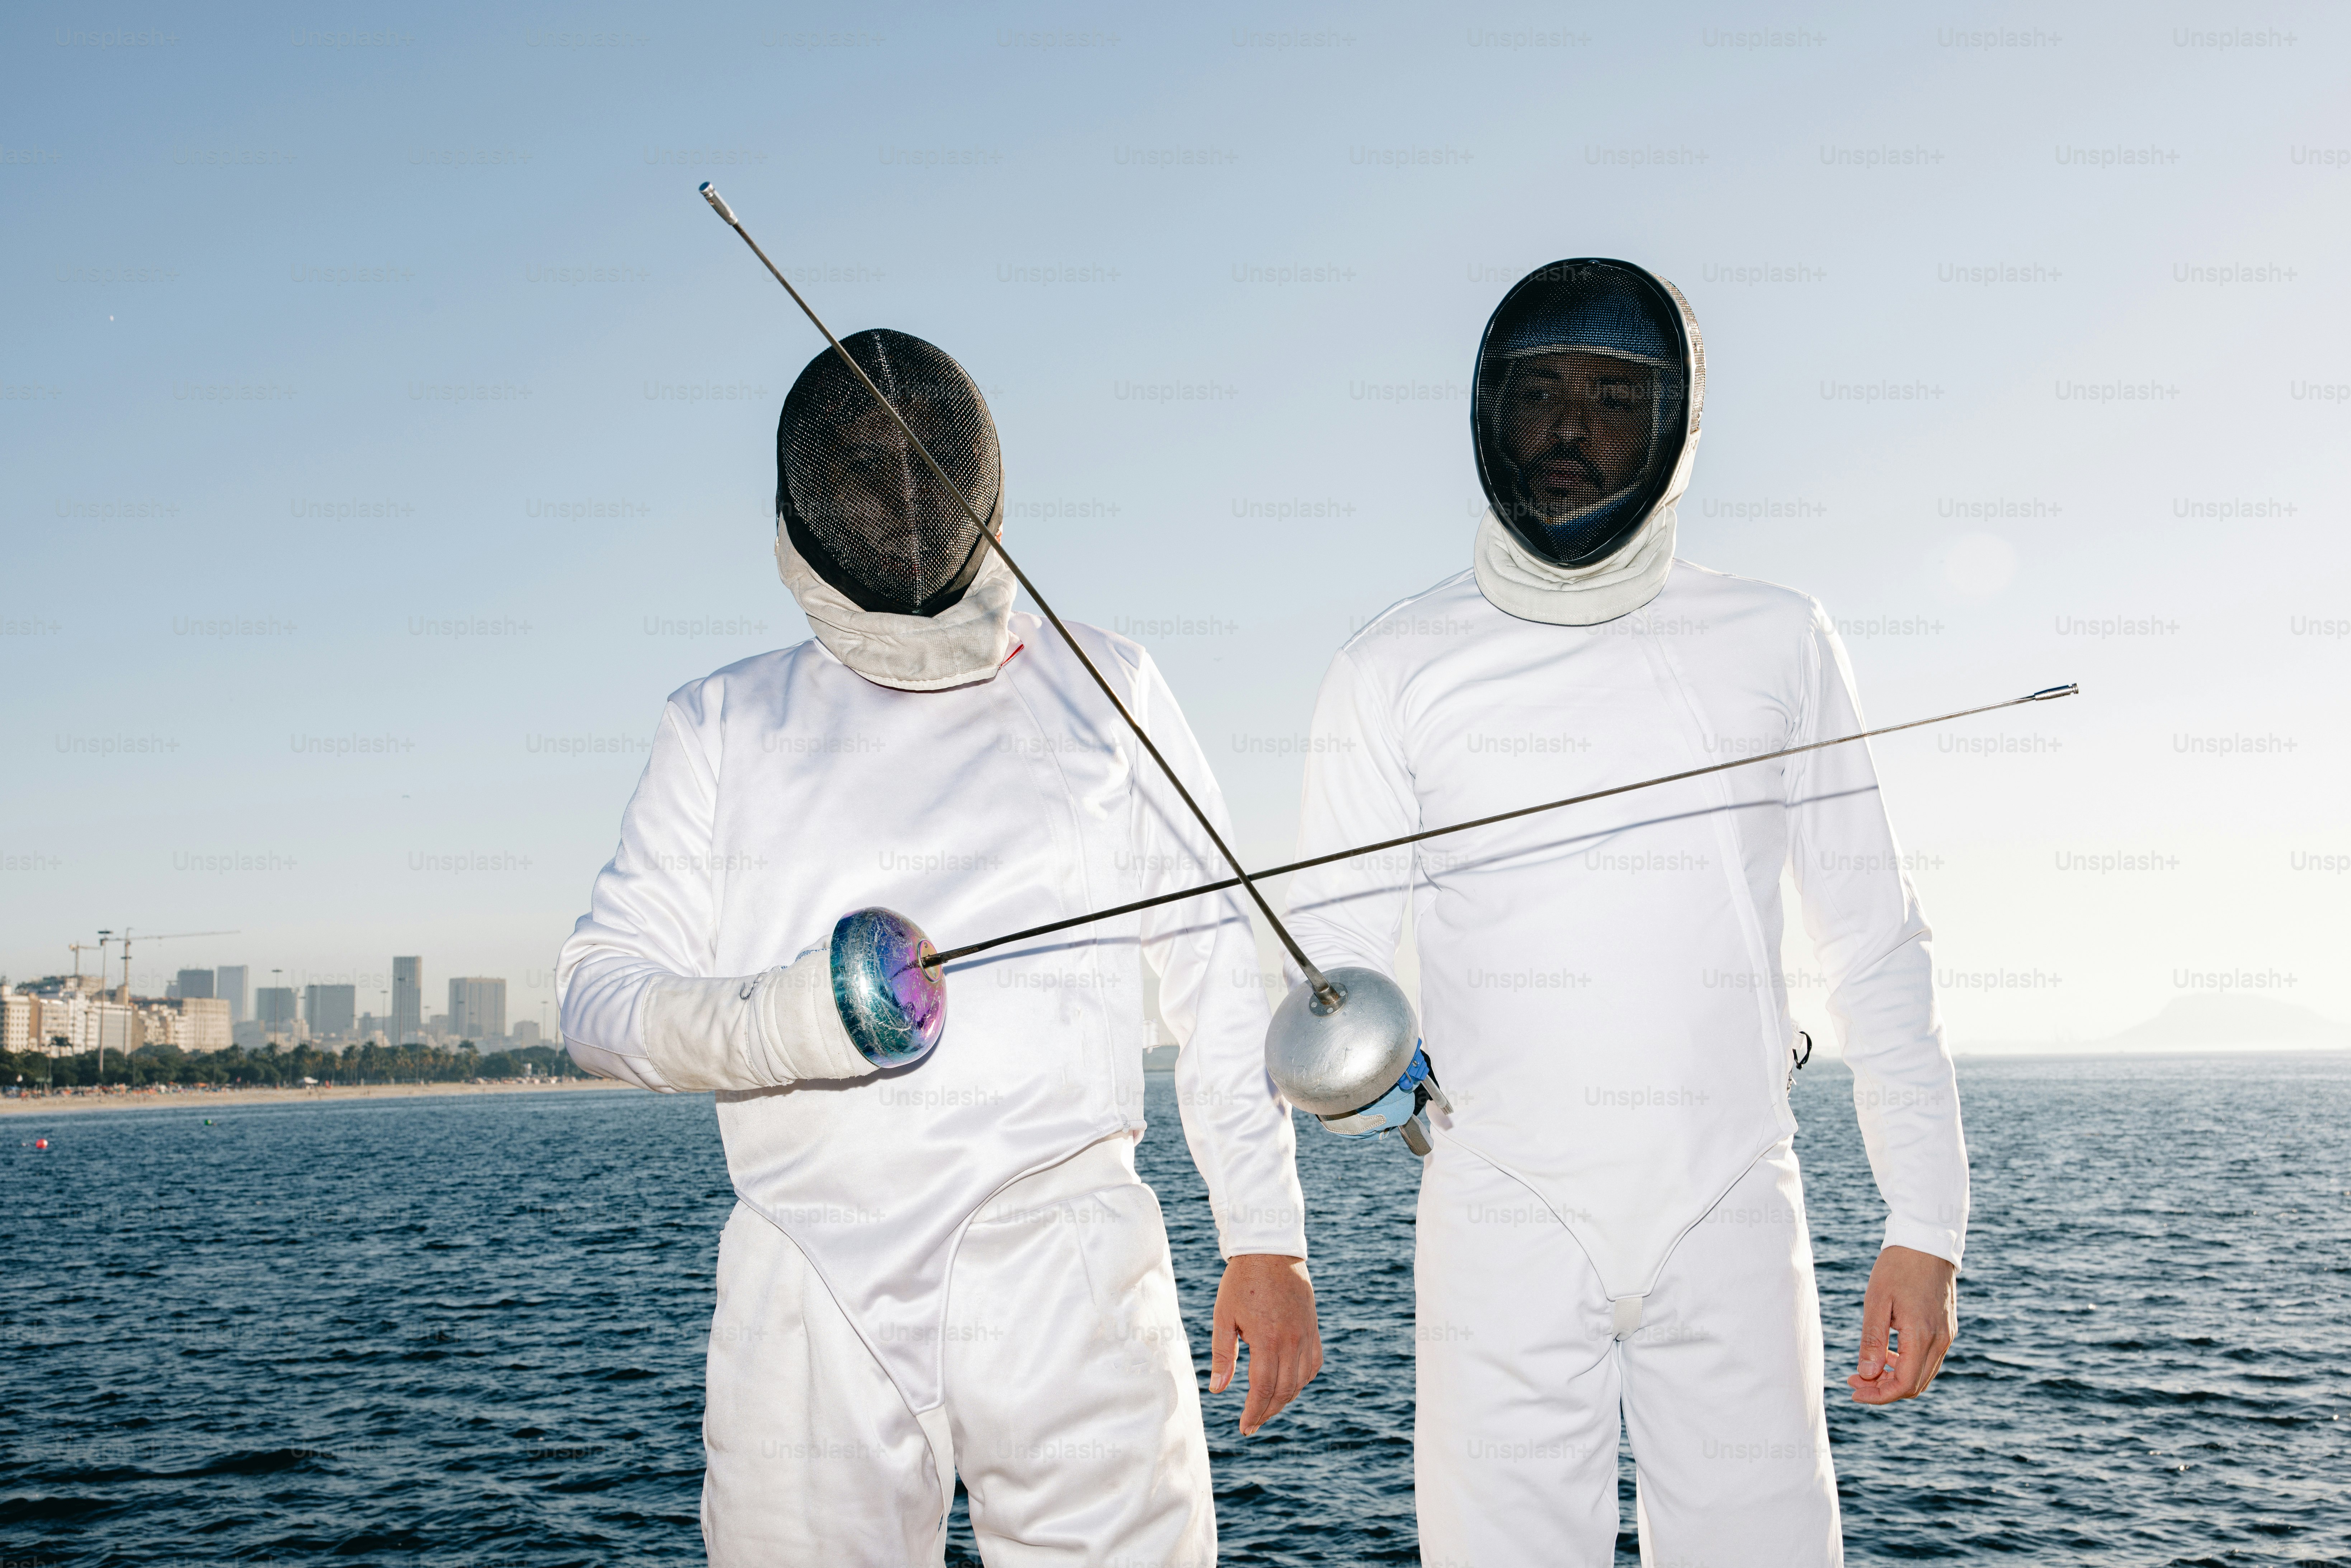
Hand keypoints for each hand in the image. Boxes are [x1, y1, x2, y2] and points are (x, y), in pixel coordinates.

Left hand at [1209, 1254, 1321, 1434]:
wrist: (1270, 1250)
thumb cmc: (1241, 1282)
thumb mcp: (1223, 1316)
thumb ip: (1223, 1355)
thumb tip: (1218, 1390)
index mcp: (1267, 1340)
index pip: (1262, 1389)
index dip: (1254, 1413)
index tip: (1244, 1428)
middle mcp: (1292, 1341)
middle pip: (1284, 1391)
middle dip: (1267, 1411)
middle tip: (1252, 1423)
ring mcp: (1306, 1334)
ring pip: (1301, 1381)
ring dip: (1285, 1398)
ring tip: (1266, 1406)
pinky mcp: (1314, 1327)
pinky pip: (1314, 1364)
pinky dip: (1303, 1379)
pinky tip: (1289, 1384)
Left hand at [1848, 1244, 1956, 1405]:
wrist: (1927, 1240)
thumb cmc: (1898, 1266)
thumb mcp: (1877, 1301)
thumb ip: (1873, 1340)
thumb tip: (1866, 1375)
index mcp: (1922, 1335)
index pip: (1904, 1384)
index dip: (1878, 1395)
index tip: (1853, 1391)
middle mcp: (1941, 1340)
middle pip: (1915, 1385)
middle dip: (1884, 1390)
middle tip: (1855, 1380)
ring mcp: (1947, 1335)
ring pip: (1923, 1374)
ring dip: (1896, 1378)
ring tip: (1867, 1368)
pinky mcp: (1947, 1327)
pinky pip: (1929, 1358)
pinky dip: (1908, 1364)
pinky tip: (1887, 1353)